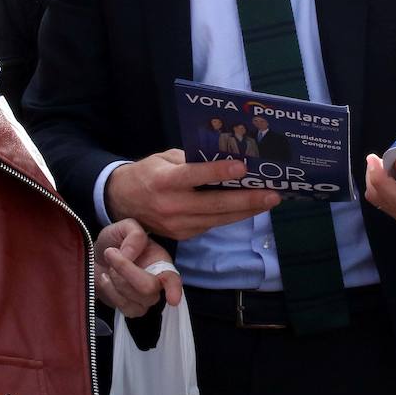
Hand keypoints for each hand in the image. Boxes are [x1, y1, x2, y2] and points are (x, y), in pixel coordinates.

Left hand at [94, 218, 182, 317]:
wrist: (96, 256)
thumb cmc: (114, 240)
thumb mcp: (124, 227)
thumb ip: (134, 235)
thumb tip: (131, 255)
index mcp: (161, 261)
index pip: (172, 278)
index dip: (174, 289)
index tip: (173, 299)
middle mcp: (157, 282)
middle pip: (147, 287)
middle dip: (124, 270)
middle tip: (110, 253)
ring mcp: (145, 299)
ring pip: (133, 297)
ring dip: (115, 278)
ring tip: (109, 265)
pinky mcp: (132, 309)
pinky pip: (123, 306)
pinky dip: (109, 290)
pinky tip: (105, 278)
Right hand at [105, 149, 280, 239]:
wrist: (122, 202)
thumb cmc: (148, 173)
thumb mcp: (164, 158)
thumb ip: (190, 160)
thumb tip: (223, 158)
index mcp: (164, 181)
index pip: (194, 176)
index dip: (219, 172)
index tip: (243, 168)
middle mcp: (171, 206)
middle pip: (214, 205)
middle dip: (247, 200)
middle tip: (272, 194)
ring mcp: (178, 225)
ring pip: (218, 219)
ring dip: (246, 211)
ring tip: (269, 201)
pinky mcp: (183, 236)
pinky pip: (212, 224)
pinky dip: (231, 216)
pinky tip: (249, 208)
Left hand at [365, 137, 395, 224]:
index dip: (378, 178)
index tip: (373, 158)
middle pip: (382, 199)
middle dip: (374, 176)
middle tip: (380, 157)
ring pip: (379, 201)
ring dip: (376, 181)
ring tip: (385, 164)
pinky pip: (384, 201)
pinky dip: (380, 186)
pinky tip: (388, 173)